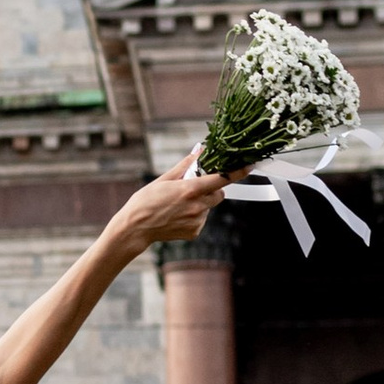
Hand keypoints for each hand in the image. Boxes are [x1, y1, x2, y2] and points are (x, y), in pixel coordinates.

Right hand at [106, 159, 228, 252]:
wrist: (135, 228)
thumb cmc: (145, 202)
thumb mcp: (163, 179)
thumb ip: (185, 166)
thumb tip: (198, 152)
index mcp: (190, 190)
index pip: (221, 179)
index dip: (237, 172)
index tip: (248, 166)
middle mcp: (197, 206)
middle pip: (218, 194)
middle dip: (211, 190)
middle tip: (192, 189)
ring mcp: (197, 221)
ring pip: (208, 208)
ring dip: (200, 204)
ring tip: (177, 206)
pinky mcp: (194, 232)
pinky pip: (201, 220)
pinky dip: (193, 217)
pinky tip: (176, 217)